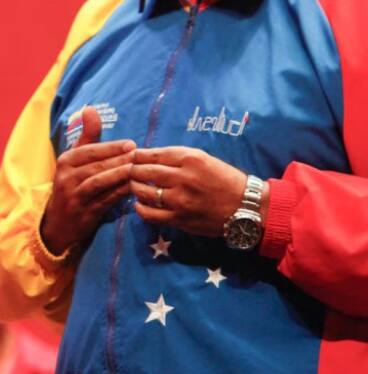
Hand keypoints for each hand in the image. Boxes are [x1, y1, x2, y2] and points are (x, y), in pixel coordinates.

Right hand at [40, 106, 136, 254]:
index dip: (111, 147)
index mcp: (65, 161)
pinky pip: (104, 200)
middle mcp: (66, 177)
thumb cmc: (73, 185)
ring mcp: (74, 196)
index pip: (89, 150)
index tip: (131, 144)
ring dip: (119, 175)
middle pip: (96, 165)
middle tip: (139, 155)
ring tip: (136, 169)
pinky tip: (132, 189)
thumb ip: (87, 137)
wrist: (59, 223)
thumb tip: (90, 109)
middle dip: (118, 159)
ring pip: (99, 182)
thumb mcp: (75, 161)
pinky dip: (119, 193)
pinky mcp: (83, 213)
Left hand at [130, 146, 246, 236]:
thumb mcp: (204, 159)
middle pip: (143, 172)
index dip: (137, 156)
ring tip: (134, 185)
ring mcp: (180, 200)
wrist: (246, 206)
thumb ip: (177, 158)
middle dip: (132, 170)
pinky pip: (149, 213)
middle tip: (128, 171)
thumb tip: (148, 156)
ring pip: (143, 191)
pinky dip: (140, 207)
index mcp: (191, 159)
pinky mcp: (179, 218)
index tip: (131, 156)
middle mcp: (183, 178)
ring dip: (134, 187)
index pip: (153, 155)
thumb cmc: (224, 179)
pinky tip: (140, 203)